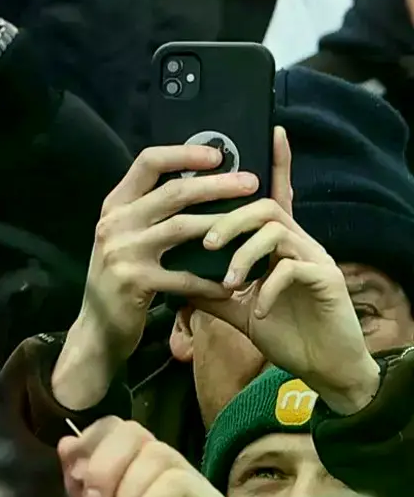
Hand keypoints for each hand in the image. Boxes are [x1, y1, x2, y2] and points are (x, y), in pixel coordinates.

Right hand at [47, 143, 255, 411]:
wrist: (96, 329)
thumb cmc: (121, 279)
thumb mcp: (125, 238)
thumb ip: (149, 212)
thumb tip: (198, 181)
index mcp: (115, 206)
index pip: (148, 162)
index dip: (185, 152)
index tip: (218, 154)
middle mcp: (115, 223)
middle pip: (174, 191)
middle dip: (218, 184)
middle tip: (252, 183)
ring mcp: (123, 252)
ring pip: (183, 227)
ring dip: (223, 225)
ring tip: (254, 226)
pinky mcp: (135, 282)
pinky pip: (184, 275)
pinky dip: (212, 280)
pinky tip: (232, 284)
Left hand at [59, 417, 229, 496]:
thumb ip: (80, 487)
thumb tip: (67, 441)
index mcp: (130, 480)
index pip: (116, 429)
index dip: (91, 442)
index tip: (76, 476)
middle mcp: (163, 479)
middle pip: (133, 431)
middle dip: (104, 464)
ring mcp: (191, 493)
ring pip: (156, 452)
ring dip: (126, 492)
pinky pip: (178, 479)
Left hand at [191, 129, 379, 412]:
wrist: (322, 366)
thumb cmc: (282, 331)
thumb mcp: (235, 308)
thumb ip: (205, 288)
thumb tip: (169, 273)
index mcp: (278, 244)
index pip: (273, 194)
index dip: (275, 163)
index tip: (269, 130)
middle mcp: (299, 243)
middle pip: (264, 207)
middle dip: (229, 220)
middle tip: (205, 243)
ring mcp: (315, 259)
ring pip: (277, 232)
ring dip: (244, 253)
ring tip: (226, 281)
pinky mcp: (327, 282)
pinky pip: (293, 269)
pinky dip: (267, 287)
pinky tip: (258, 309)